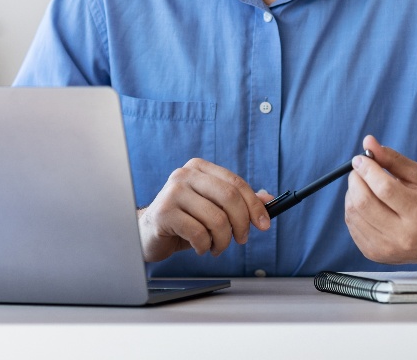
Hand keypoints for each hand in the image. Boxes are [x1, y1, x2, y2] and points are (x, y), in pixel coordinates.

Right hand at [137, 158, 271, 262]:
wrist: (148, 233)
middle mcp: (185, 175)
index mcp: (200, 168)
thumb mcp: (212, 208)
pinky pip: (198, 234)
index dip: (254, 205)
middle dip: (241, 223)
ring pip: (216, 218)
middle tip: (241, 239)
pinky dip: (205, 246)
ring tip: (216, 246)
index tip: (264, 224)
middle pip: (229, 197)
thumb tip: (268, 199)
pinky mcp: (164, 212)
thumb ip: (238, 202)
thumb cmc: (183, 220)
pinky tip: (200, 247)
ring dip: (223, 240)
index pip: (235, 183)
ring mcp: (173, 192)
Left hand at [344, 135, 416, 266]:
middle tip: (358, 171)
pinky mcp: (373, 253)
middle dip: (355, 180)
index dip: (368, 169)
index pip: (384, 188)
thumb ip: (392, 158)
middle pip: (364, 202)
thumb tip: (368, 142)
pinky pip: (351, 225)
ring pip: (353, 213)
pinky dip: (352, 208)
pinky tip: (364, 204)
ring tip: (362, 187)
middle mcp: (403, 235)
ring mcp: (386, 248)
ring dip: (352, 193)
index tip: (360, 159)